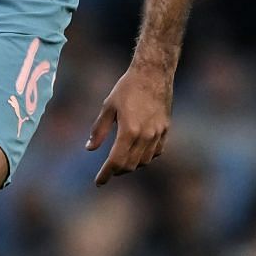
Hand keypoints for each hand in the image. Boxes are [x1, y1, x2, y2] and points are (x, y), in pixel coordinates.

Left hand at [85, 65, 172, 185]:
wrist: (153, 73)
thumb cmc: (127, 87)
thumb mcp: (108, 107)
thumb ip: (99, 130)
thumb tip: (90, 148)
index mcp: (128, 131)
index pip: (116, 161)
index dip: (106, 174)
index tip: (99, 182)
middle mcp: (145, 136)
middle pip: (130, 165)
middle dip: (117, 171)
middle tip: (108, 170)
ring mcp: (158, 133)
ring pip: (144, 161)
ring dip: (131, 165)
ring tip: (121, 161)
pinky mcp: (166, 129)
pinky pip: (156, 152)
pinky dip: (146, 157)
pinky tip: (138, 152)